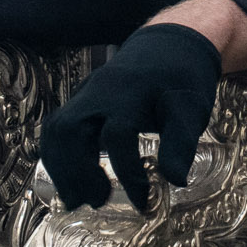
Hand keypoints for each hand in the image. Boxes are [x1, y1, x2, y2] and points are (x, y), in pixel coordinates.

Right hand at [40, 22, 225, 210]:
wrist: (167, 45)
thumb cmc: (180, 80)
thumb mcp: (191, 109)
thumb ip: (181, 143)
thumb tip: (176, 181)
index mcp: (130, 94)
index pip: (118, 135)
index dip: (127, 172)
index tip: (143, 202)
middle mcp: (100, 92)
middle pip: (71, 129)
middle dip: (78, 171)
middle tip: (99, 201)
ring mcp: (85, 94)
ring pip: (57, 128)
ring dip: (61, 167)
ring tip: (77, 200)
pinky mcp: (79, 100)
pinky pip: (56, 126)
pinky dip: (56, 156)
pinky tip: (69, 181)